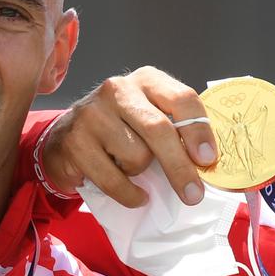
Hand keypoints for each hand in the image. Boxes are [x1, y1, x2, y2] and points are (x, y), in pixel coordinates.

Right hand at [40, 66, 216, 207]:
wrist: (67, 136)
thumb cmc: (121, 129)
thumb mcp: (150, 117)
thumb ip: (176, 129)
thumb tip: (207, 164)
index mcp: (147, 80)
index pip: (181, 99)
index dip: (199, 131)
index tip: (208, 159)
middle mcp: (119, 89)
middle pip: (159, 129)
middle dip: (180, 167)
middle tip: (194, 195)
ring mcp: (93, 114)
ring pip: (137, 156)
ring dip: (142, 173)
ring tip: (134, 168)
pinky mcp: (76, 142)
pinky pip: (114, 180)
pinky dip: (130, 194)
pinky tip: (136, 195)